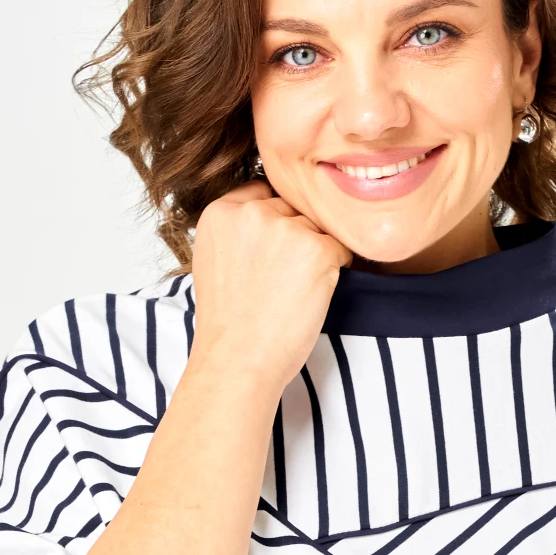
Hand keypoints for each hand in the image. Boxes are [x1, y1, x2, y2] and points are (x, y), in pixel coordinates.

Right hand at [189, 180, 352, 395]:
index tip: (272, 252)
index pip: (262, 193)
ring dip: (315, 254)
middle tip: (283, 280)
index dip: (274, 221)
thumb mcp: (214, 262)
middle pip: (292, 208)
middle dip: (295, 237)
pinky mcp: (318, 250)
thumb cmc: (228, 325)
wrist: (237, 361)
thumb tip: (270, 218)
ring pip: (317, 228)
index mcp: (220, 212)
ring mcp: (286, 229)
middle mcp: (252, 212)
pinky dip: (335, 270)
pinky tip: (311, 295)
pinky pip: (341, 248)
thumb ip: (237, 231)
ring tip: (293, 292)